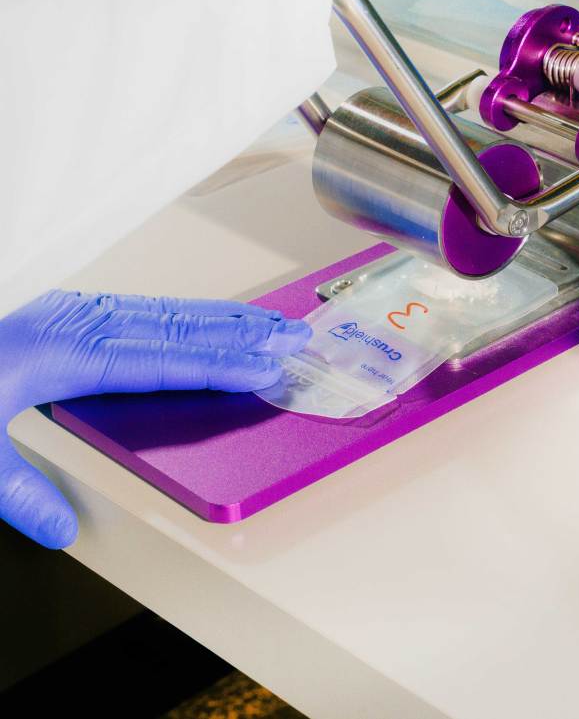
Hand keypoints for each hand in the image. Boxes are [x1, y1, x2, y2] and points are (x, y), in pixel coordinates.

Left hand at [0, 290, 309, 548]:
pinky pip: (141, 307)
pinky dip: (185, 312)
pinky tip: (207, 317)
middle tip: (294, 336)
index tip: (265, 366)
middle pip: (174, 326)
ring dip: (222, 317)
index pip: (159, 361)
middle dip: (241, 332)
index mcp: (59, 354)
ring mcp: (71, 312)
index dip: (218, 363)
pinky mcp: (67, 312)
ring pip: (163, 311)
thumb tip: (63, 527)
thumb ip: (18, 491)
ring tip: (269, 322)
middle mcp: (72, 324)